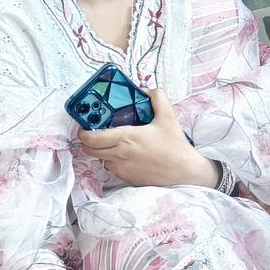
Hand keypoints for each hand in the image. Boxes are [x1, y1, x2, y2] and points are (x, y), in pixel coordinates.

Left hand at [78, 89, 215, 188]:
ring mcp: (122, 169)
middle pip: (89, 150)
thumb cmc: (176, 146)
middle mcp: (120, 155)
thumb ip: (157, 98)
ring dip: (104, 152)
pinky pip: (114, 169)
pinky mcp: (128, 179)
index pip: (92, 137)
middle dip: (88, 142)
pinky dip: (116, 162)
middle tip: (96, 134)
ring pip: (102, 159)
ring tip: (116, 145)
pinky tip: (130, 157)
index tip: (85, 127)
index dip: (83, 132)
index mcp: (126, 138)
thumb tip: (146, 90)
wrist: (186, 172)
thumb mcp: (168, 117)